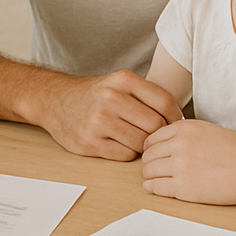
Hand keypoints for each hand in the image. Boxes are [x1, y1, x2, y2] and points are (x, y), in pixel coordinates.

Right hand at [29, 70, 181, 160]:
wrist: (55, 100)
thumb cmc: (96, 94)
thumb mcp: (120, 83)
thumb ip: (148, 96)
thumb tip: (180, 121)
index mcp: (123, 81)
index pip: (165, 102)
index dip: (176, 118)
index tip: (176, 125)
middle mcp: (111, 99)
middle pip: (155, 126)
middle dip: (159, 134)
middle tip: (156, 136)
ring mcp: (99, 122)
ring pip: (141, 143)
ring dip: (144, 145)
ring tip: (137, 139)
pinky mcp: (89, 143)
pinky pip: (125, 155)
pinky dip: (128, 153)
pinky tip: (120, 143)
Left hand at [141, 120, 235, 204]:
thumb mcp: (207, 130)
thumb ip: (184, 135)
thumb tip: (162, 146)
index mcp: (184, 128)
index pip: (151, 138)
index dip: (150, 150)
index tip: (154, 157)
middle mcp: (179, 144)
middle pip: (147, 156)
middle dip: (149, 164)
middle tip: (153, 171)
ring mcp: (180, 166)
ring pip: (148, 171)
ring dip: (149, 177)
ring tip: (155, 180)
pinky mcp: (184, 188)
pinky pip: (156, 188)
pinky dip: (152, 189)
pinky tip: (156, 188)